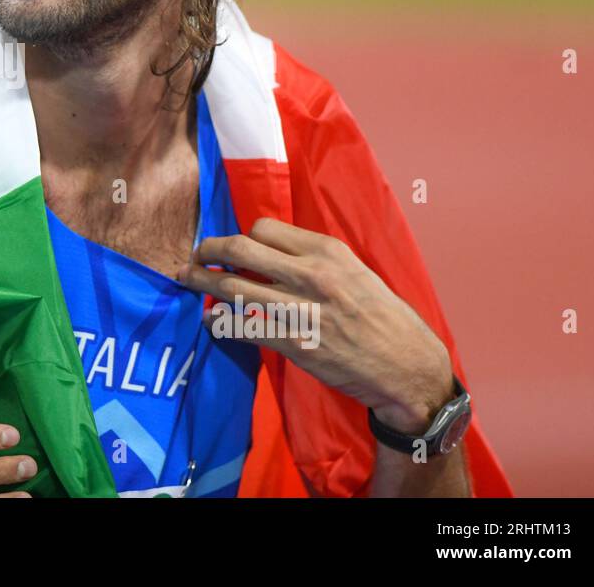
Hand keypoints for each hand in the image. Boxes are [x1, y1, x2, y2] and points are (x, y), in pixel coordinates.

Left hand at [183, 218, 454, 434]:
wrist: (406, 366)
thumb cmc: (384, 317)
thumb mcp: (356, 272)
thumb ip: (316, 259)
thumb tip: (274, 252)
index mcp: (327, 251)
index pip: (264, 227)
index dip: (245, 235)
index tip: (237, 247)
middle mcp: (311, 274)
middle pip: (240, 249)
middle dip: (209, 249)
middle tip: (196, 254)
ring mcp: (299, 310)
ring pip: (233, 287)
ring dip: (202, 281)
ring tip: (187, 278)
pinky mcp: (292, 344)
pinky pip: (240, 327)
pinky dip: (217, 321)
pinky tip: (209, 319)